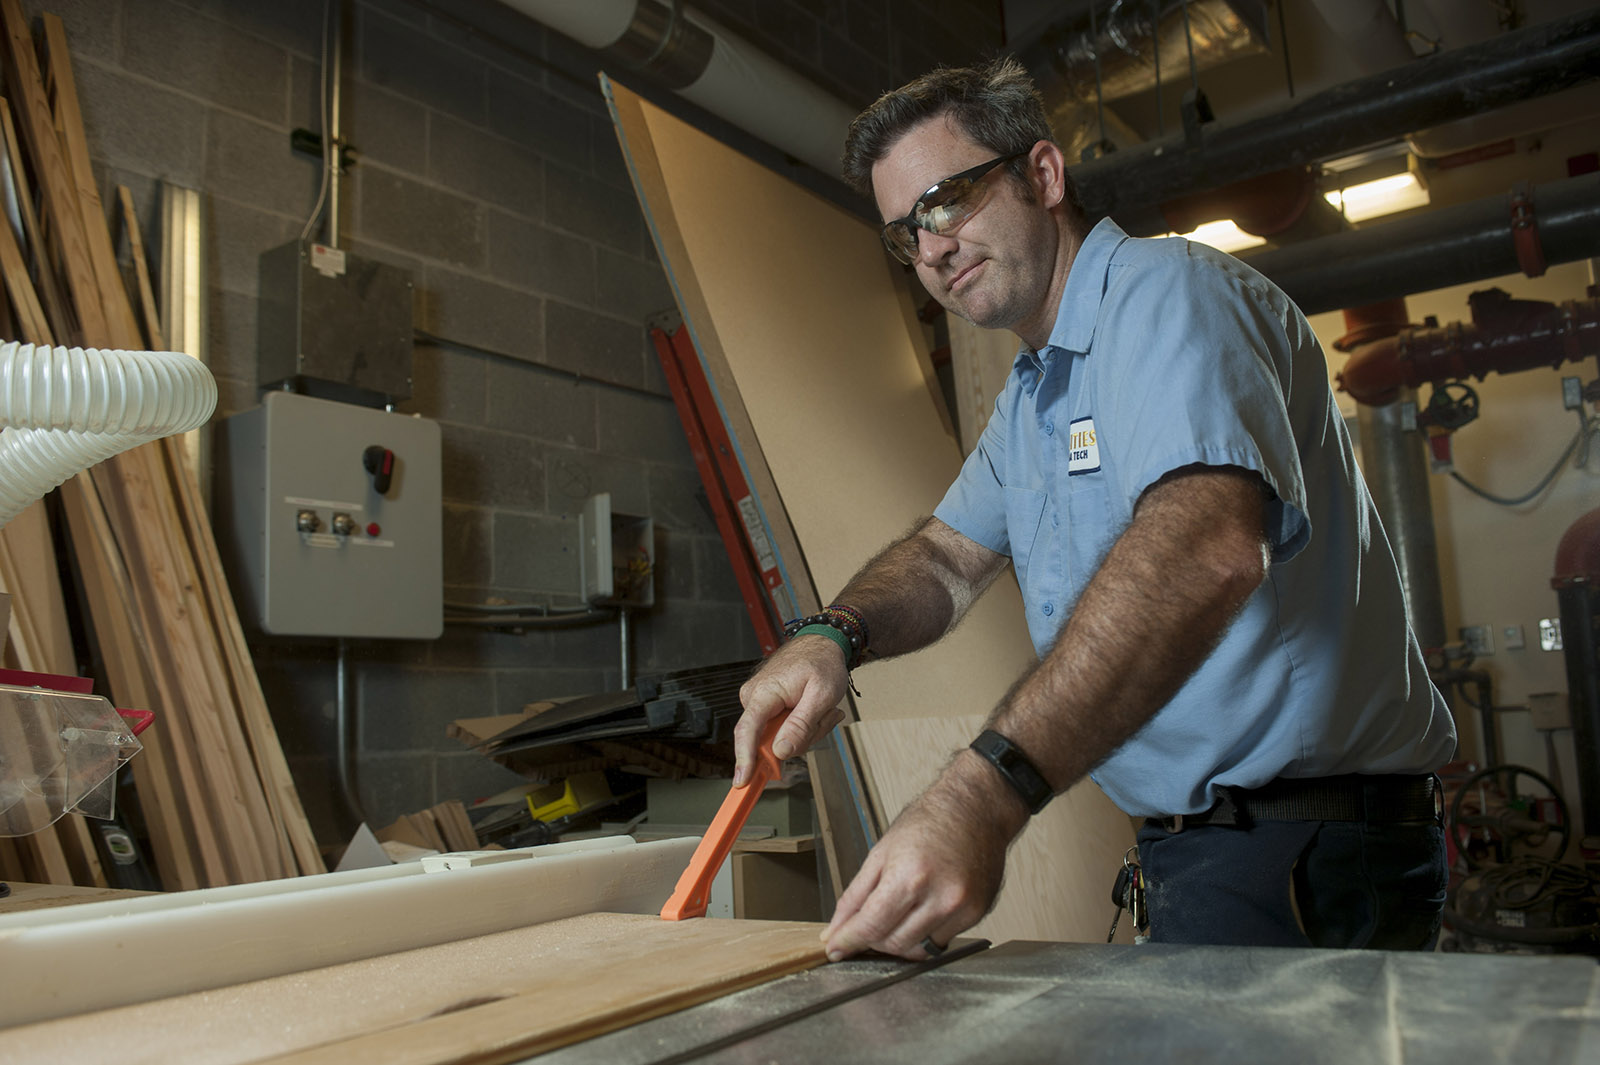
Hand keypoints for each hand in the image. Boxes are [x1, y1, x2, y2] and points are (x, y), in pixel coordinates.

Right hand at [733, 636, 849, 785]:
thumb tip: (781, 751)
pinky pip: (781, 729)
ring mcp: (758, 702)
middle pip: (770, 740)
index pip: (747, 731)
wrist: (821, 644)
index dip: (745, 758)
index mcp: (764, 693)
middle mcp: (753, 698)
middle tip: (825, 717)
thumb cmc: (822, 663)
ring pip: (779, 737)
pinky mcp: (765, 707)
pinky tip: (814, 710)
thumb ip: (801, 724)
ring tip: (822, 709)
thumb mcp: (821, 695)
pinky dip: (802, 725)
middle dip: (801, 737)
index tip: (742, 781)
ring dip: (806, 730)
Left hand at [822, 755, 1021, 960]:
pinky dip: (923, 934)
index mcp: (910, 875)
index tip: (835, 948)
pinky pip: (939, 941)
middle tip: (864, 926)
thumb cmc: (929, 822)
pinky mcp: (975, 915)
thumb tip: (836, 928)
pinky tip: (920, 911)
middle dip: (872, 940)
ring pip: (917, 950)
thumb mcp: (881, 852)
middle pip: (893, 943)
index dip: (847, 941)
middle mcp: (940, 896)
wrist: (975, 809)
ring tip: (894, 916)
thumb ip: (855, 895)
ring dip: (897, 941)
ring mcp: (961, 908)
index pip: (871, 925)